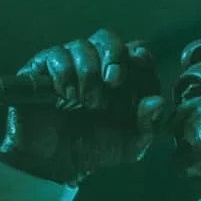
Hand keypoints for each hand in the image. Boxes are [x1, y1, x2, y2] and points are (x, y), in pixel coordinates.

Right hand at [0, 29, 164, 184]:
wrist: (50, 162)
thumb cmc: (91, 151)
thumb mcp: (128, 145)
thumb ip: (148, 125)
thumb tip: (159, 102)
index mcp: (121, 80)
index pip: (137, 53)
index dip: (140, 64)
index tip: (137, 82)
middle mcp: (95, 66)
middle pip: (109, 38)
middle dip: (116, 56)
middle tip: (114, 82)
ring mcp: (68, 65)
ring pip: (84, 45)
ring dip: (89, 73)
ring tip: (86, 102)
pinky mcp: (42, 69)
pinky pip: (57, 55)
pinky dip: (65, 74)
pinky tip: (64, 95)